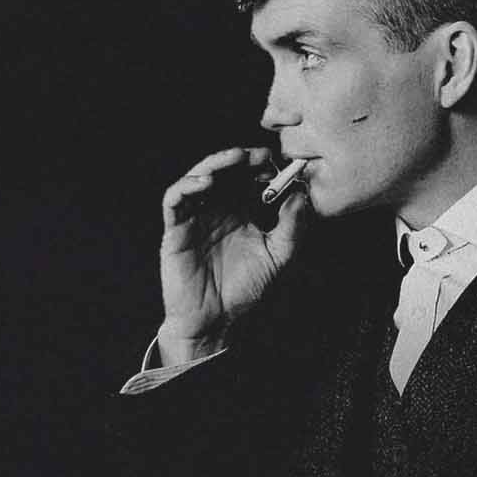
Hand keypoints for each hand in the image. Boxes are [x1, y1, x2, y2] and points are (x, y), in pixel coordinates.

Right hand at [157, 145, 313, 348]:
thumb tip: (302, 197)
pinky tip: (206, 182)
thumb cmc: (244, 291)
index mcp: (239, 212)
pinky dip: (187, 185)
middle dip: (241, 159)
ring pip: (198, 177)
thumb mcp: (278, 257)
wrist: (216, 322)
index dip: (261, 167)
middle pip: (224, 171)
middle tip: (260, 155)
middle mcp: (216, 209)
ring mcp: (194, 217)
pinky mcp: (175, 229)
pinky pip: (175, 200)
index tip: (280, 164)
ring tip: (235, 158)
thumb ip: (292, 228)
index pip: (248, 179)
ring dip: (216, 163)